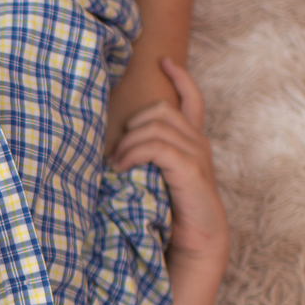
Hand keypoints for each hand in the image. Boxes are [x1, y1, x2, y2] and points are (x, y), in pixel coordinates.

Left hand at [109, 58, 228, 271]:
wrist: (194, 243)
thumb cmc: (168, 212)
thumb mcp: (154, 178)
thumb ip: (143, 158)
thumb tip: (107, 149)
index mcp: (191, 142)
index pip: (192, 99)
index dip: (179, 78)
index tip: (163, 60)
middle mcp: (197, 143)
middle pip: (161, 110)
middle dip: (132, 125)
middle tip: (115, 153)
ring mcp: (196, 155)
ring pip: (156, 127)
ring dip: (127, 143)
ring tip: (115, 164)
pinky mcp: (190, 170)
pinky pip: (157, 148)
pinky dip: (133, 154)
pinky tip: (121, 168)